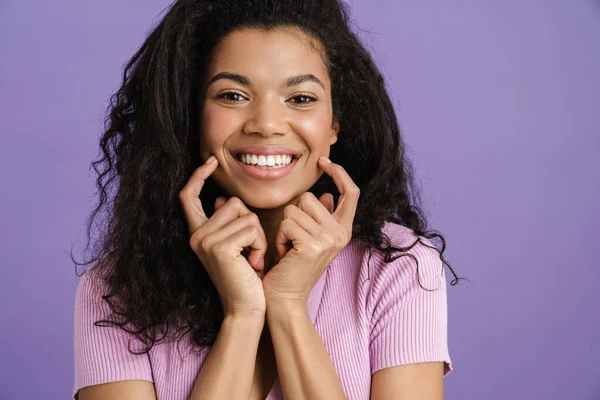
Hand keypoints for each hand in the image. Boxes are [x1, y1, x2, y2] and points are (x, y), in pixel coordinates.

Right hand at [179, 156, 266, 316]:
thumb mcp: (237, 246)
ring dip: (258, 236)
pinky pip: (251, 228)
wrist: (246, 309)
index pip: (188, 197)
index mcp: (198, 234)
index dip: (198, 176)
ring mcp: (205, 241)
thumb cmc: (247, 278)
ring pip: (245, 214)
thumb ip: (228, 223)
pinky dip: (260, 244)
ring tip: (252, 259)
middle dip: (252, 222)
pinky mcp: (219, 247)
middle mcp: (197, 236)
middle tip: (251, 251)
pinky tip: (254, 264)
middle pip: (232, 202)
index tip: (210, 161)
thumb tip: (220, 199)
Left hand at [262, 156, 359, 309]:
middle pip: (309, 197)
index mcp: (344, 230)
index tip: (323, 161)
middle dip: (293, 214)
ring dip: (284, 227)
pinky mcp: (311, 245)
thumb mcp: (310, 239)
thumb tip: (325, 195)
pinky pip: (286, 223)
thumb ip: (320, 216)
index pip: (351, 192)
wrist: (285, 299)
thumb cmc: (293, 267)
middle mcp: (341, 233)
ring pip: (294, 209)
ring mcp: (328, 239)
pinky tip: (283, 254)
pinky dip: (279, 237)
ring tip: (288, 248)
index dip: (339, 172)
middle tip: (292, 239)